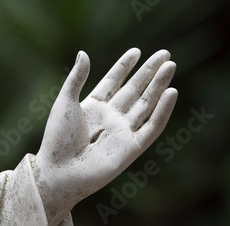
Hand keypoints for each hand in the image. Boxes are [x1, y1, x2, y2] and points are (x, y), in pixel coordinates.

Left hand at [33, 48, 177, 225]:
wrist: (60, 171)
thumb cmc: (57, 139)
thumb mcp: (65, 102)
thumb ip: (76, 78)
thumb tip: (83, 53)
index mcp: (94, 107)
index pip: (114, 82)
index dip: (125, 66)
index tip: (137, 51)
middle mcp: (111, 118)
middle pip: (135, 90)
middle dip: (150, 72)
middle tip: (165, 54)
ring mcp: (123, 132)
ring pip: (146, 105)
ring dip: (159, 86)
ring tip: (170, 66)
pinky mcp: (132, 148)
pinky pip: (152, 127)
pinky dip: (162, 111)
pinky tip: (171, 93)